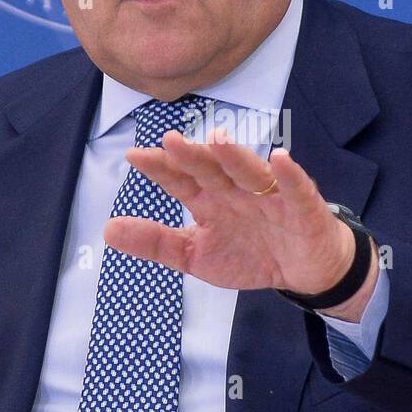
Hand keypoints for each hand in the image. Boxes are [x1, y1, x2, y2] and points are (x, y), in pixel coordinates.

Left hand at [103, 127, 377, 318]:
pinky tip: (280, 159)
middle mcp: (236, 191)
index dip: (161, 168)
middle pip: (212, 170)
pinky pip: (295, 188)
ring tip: (218, 141)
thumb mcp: (196, 256)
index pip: (181, 180)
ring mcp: (270, 196)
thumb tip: (107, 230)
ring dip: (235, 157)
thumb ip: (156, 243)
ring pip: (250, 172)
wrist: (304, 270)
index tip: (134, 156)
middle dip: (193, 156)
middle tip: (172, 141)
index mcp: (210, 200)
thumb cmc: (251, 254)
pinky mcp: (302, 207)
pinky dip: (289, 175)